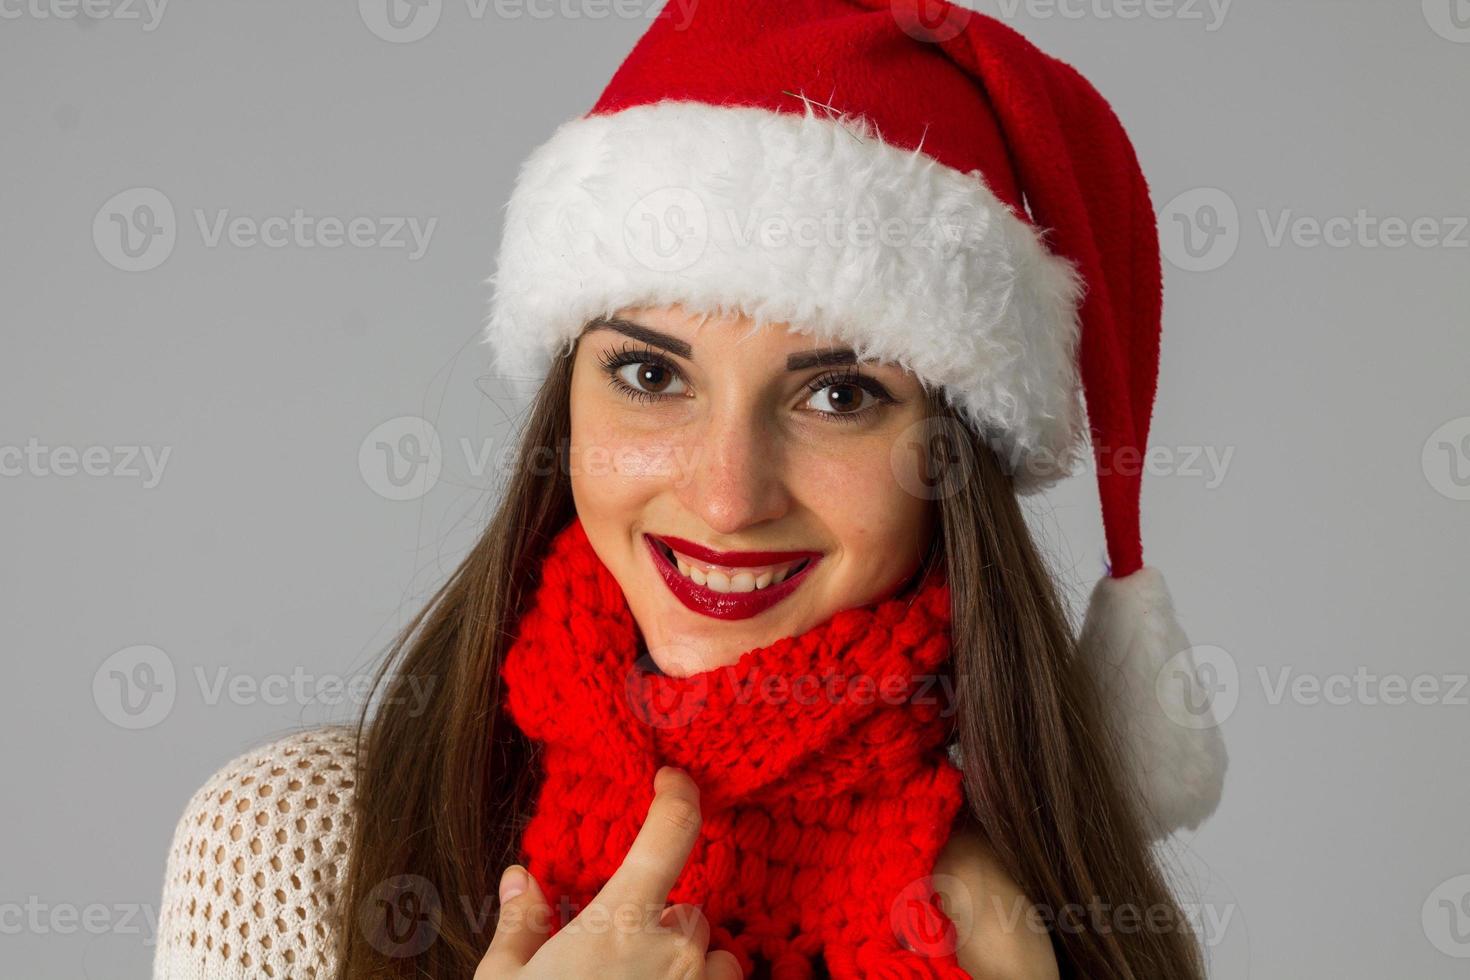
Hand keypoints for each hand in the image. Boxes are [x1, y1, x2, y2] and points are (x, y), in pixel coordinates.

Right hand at [475, 766, 743, 978]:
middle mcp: (675, 953)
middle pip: (692, 914)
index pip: (671, 831)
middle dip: (664, 929)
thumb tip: (522, 878)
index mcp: (621, 922)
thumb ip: (519, 927)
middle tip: (619, 961)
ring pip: (721, 963)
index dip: (679, 794)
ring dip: (693, 973)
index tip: (674, 779)